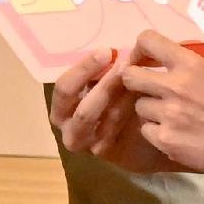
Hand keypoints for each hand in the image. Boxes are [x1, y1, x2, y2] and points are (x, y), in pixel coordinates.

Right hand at [49, 48, 159, 172]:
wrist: (139, 138)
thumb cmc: (118, 104)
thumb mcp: (106, 84)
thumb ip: (102, 72)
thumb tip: (112, 52)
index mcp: (61, 108)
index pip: (64, 87)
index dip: (84, 68)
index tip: (108, 52)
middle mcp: (67, 128)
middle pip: (80, 107)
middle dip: (104, 83)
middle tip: (126, 65)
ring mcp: (85, 143)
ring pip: (99, 117)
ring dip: (118, 95)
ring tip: (137, 77)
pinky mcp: (103, 152)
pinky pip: (114, 129)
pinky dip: (128, 110)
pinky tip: (142, 97)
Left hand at [116, 31, 203, 180]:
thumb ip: (182, 68)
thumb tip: (154, 63)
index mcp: (190, 64)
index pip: (147, 39)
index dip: (139, 50)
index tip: (143, 61)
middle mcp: (175, 85)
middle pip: (129, 76)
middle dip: (135, 83)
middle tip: (149, 91)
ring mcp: (168, 114)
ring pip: (138, 107)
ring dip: (150, 112)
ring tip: (172, 118)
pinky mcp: (165, 139)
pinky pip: (146, 130)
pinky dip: (157, 133)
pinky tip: (176, 135)